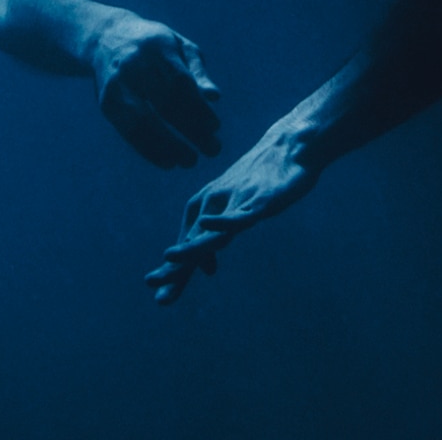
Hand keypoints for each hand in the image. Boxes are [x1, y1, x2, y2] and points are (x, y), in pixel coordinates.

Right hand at [88, 15, 220, 167]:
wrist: (105, 38)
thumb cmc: (155, 46)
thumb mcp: (180, 47)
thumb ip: (198, 72)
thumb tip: (215, 97)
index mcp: (158, 48)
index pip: (180, 82)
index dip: (198, 106)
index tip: (215, 127)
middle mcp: (134, 66)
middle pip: (163, 102)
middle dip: (190, 129)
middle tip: (213, 150)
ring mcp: (117, 86)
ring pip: (142, 121)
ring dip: (167, 146)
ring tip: (190, 161)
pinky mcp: (105, 104)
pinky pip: (128, 132)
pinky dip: (149, 150)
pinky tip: (168, 161)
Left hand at [146, 125, 319, 303]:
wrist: (289, 145)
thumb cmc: (260, 179)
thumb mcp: (236, 212)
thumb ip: (219, 238)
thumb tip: (205, 270)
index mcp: (206, 207)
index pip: (187, 245)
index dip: (175, 272)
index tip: (159, 295)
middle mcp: (216, 204)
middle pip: (193, 243)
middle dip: (174, 268)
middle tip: (151, 284)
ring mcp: (237, 201)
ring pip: (213, 232)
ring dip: (191, 247)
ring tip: (169, 259)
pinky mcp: (261, 200)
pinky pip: (240, 213)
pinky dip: (223, 219)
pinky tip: (208, 224)